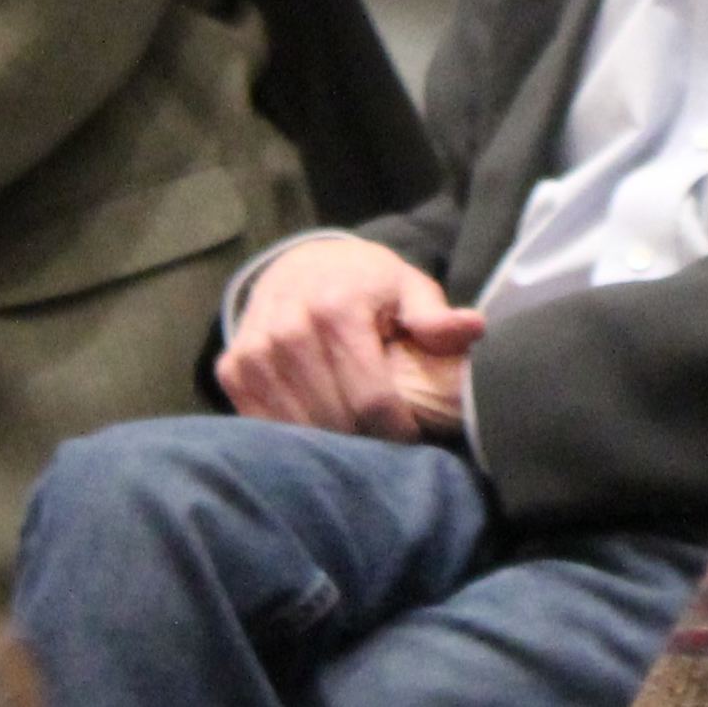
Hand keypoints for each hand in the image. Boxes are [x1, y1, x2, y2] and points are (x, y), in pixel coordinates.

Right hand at [216, 236, 486, 440]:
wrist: (300, 265)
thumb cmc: (366, 284)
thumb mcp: (408, 288)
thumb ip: (436, 317)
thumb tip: (475, 329)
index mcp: (336, 308)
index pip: (371, 401)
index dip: (397, 431)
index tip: (413, 436)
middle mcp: (289, 329)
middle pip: (335, 420)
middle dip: (366, 439)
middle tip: (385, 439)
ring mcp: (255, 350)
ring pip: (297, 428)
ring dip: (329, 442)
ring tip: (356, 435)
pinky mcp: (233, 368)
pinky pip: (263, 424)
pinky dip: (293, 433)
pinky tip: (318, 427)